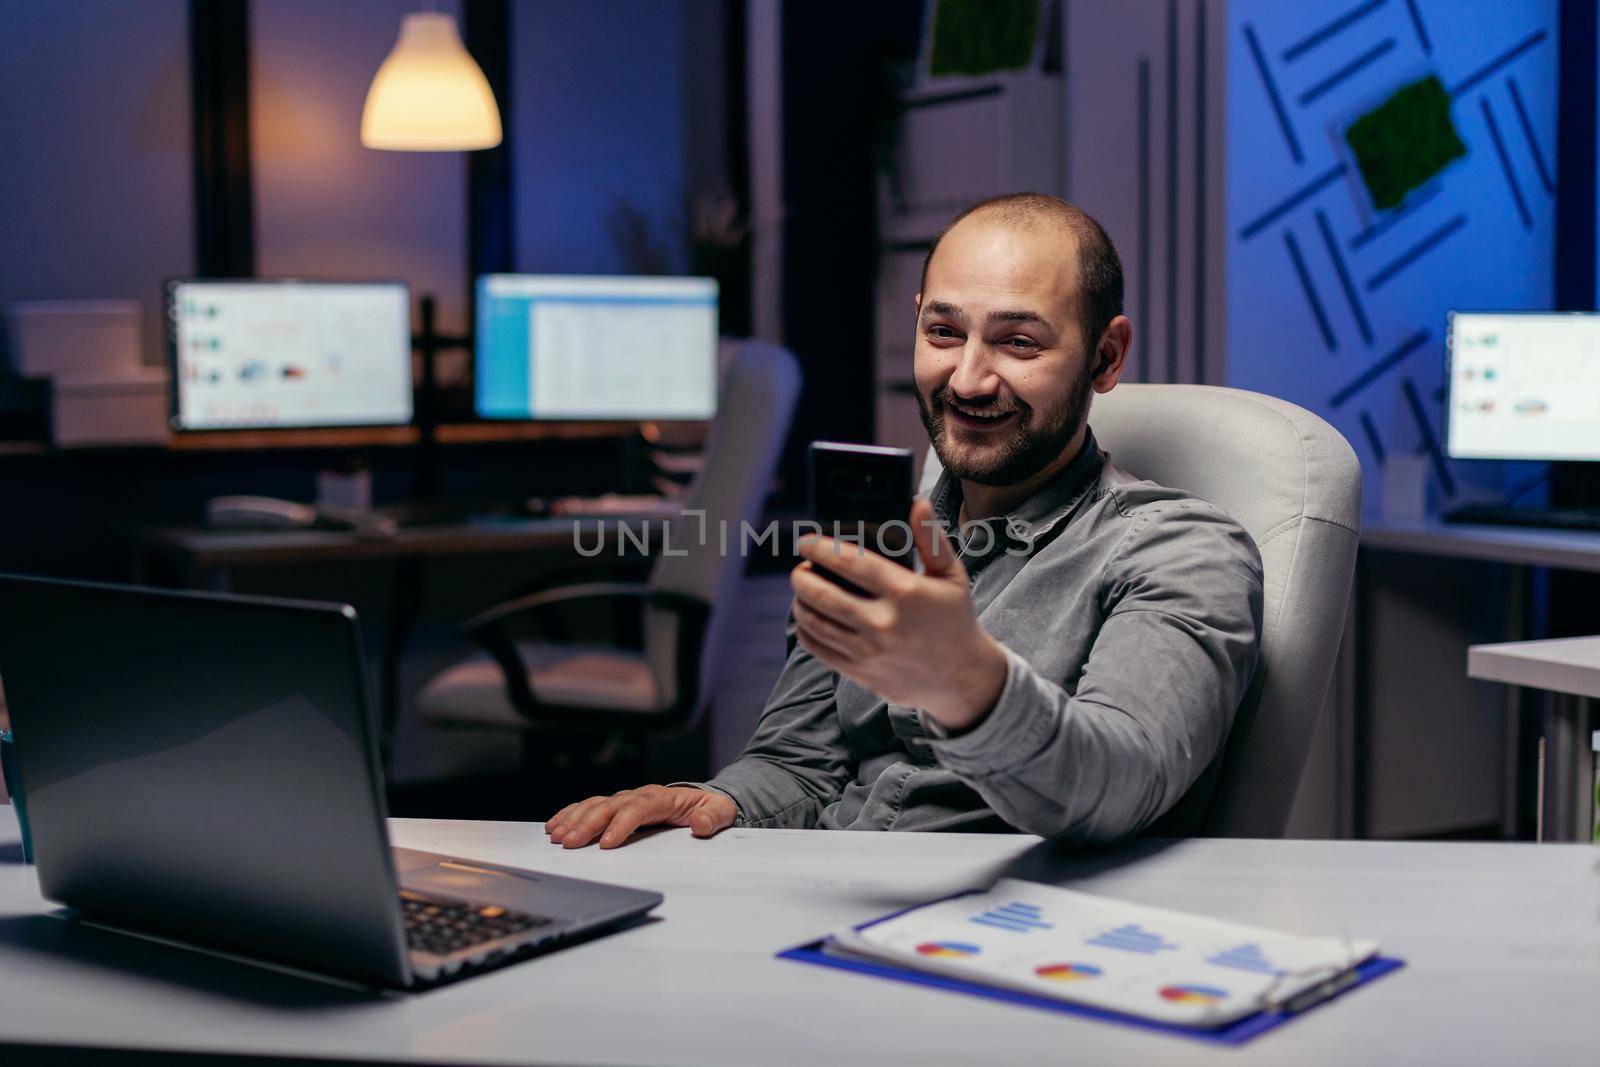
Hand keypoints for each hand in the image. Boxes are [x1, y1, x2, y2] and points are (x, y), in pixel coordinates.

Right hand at [545, 785, 736, 848]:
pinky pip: (589, 806)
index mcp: (664, 797)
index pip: (639, 808)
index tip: (608, 843)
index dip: (622, 824)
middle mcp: (640, 796)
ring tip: (557, 836)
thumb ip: (713, 817)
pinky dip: (570, 814)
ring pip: (595, 805)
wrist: (705, 801)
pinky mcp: (617, 808)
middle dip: (588, 823)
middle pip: (610, 805)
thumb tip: (701, 824)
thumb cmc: (711, 808)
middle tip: (570, 843)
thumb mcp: (721, 812)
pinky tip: (555, 826)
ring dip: (574, 819)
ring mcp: (626, 800)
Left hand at [792, 499, 1007, 732]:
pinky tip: (808, 618)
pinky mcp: (861, 672)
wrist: (962, 678)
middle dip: (802, 577)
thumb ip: (931, 538)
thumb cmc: (954, 619)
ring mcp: (870, 650)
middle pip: (823, 594)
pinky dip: (806, 630)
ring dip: (801, 602)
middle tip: (799, 568)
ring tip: (802, 590)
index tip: (806, 542)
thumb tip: (916, 502)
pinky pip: (819, 648)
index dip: (821, 549)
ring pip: (816, 622)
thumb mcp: (951, 576)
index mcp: (906, 592)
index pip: (851, 563)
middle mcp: (884, 622)